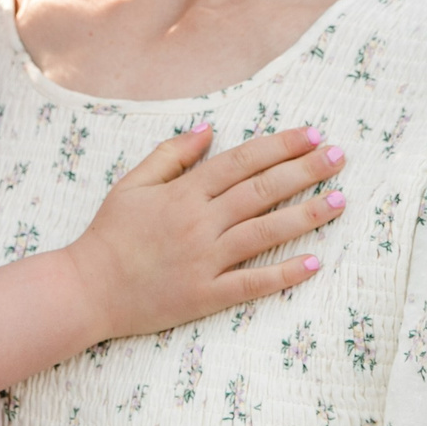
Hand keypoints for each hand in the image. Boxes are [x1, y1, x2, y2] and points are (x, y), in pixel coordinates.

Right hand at [63, 125, 345, 340]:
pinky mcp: (206, 295)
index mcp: (183, 192)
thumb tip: (210, 130)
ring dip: (306, 215)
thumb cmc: (109, 234)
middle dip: (304, 171)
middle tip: (339, 157)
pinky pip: (252, 283)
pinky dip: (284, 273)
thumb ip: (171, 155)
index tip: (312, 135)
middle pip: (261, 190)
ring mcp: (205, 260)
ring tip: (340, 201)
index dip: (280, 146)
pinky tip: (314, 263)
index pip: (242, 161)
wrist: (86, 290)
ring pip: (264, 232)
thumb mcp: (132, 183)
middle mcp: (199, 222)